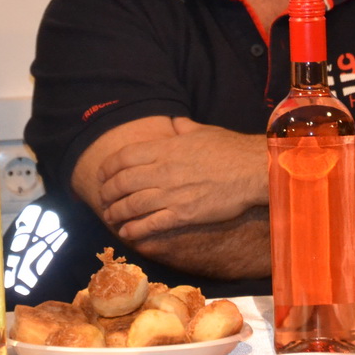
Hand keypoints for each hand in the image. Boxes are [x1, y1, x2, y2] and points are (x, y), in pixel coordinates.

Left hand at [96, 117, 266, 241]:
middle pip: (123, 182)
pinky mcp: (184, 214)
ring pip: (133, 204)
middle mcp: (163, 170)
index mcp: (165, 148)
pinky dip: (135, 229)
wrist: (253, 169)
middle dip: (107, 192)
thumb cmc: (230, 148)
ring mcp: (173, 193)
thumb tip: (173, 122)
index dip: (107, 168)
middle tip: (102, 199)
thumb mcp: (201, 130)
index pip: (124, 157)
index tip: (101, 175)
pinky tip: (127, 233)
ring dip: (116, 212)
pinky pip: (151, 223)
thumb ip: (181, 127)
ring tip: (110, 217)